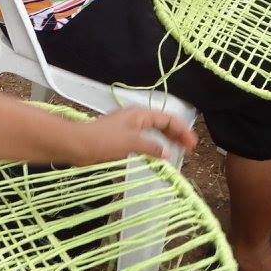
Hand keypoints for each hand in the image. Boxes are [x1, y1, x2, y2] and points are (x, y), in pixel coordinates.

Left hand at [72, 107, 197, 163]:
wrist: (77, 145)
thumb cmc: (103, 140)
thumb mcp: (131, 143)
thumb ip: (151, 147)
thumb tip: (168, 153)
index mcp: (140, 114)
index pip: (167, 118)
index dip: (182, 129)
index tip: (193, 143)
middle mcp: (135, 118)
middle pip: (162, 123)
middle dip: (177, 134)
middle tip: (190, 148)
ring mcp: (128, 127)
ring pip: (153, 131)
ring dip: (167, 140)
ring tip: (178, 151)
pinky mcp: (121, 138)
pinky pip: (144, 139)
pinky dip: (154, 146)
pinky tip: (157, 155)